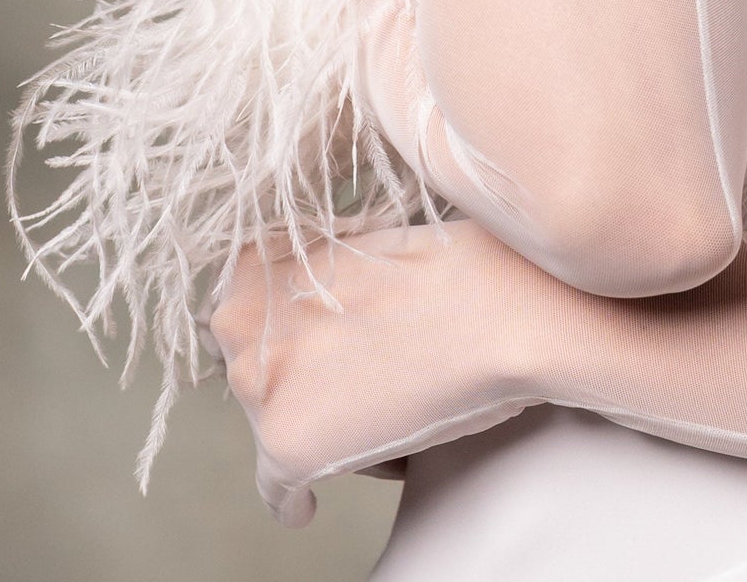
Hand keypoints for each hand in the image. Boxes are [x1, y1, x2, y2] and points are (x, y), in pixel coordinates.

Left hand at [210, 217, 551, 526]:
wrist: (504, 311)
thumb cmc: (460, 268)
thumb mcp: (370, 242)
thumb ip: (326, 269)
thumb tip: (324, 309)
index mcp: (258, 264)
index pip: (250, 311)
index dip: (292, 331)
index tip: (319, 348)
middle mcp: (242, 325)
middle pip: (257, 368)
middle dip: (299, 377)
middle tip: (359, 375)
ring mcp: (261, 387)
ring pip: (276, 423)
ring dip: (314, 426)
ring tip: (373, 417)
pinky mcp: (287, 448)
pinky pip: (280, 493)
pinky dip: (295, 500)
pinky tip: (308, 503)